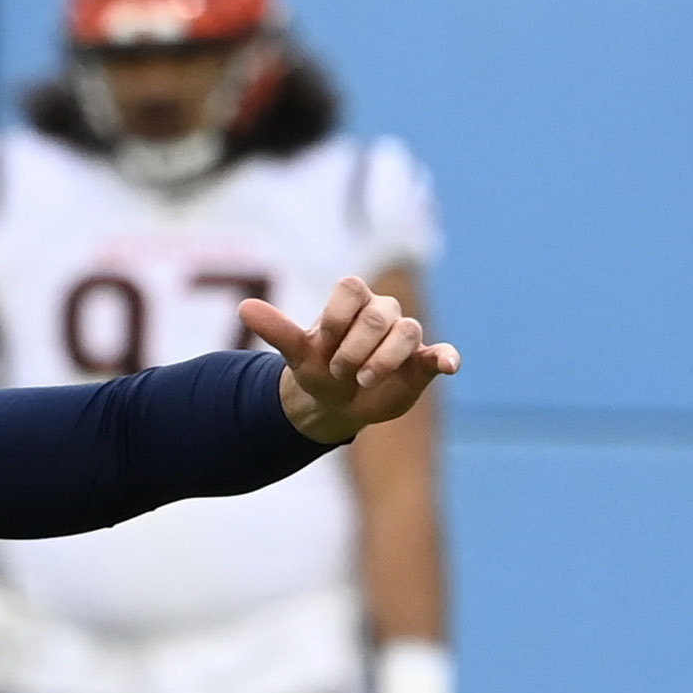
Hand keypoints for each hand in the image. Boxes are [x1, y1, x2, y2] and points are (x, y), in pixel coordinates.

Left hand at [248, 277, 457, 444]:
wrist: (336, 403)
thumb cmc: (318, 370)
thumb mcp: (296, 354)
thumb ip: (277, 330)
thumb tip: (244, 307)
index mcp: (352, 302)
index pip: (351, 289)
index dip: (337, 318)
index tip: (323, 344)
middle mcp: (382, 313)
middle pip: (379, 315)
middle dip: (355, 348)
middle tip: (340, 372)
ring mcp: (404, 337)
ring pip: (407, 332)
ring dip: (384, 360)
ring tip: (365, 380)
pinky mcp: (422, 362)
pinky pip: (439, 353)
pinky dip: (446, 357)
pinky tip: (448, 365)